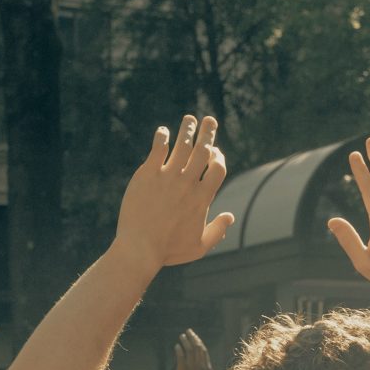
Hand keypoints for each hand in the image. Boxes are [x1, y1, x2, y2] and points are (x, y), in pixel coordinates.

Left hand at [111, 116, 234, 274]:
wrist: (139, 248)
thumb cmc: (169, 250)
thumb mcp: (199, 246)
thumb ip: (217, 231)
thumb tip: (230, 216)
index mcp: (202, 198)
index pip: (218, 167)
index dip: (219, 156)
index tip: (215, 152)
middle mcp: (188, 183)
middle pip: (203, 150)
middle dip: (208, 132)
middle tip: (210, 120)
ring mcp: (167, 177)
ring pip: (182, 145)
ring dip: (187, 129)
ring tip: (190, 119)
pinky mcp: (147, 175)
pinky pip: (158, 149)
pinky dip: (162, 137)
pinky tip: (163, 132)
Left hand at [174, 329, 215, 369]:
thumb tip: (205, 365)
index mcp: (208, 368)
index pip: (203, 351)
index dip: (199, 342)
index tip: (195, 337)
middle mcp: (201, 366)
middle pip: (197, 347)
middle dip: (193, 337)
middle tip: (188, 331)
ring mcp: (192, 369)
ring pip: (189, 350)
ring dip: (185, 341)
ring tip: (182, 336)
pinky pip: (181, 357)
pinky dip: (179, 350)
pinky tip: (177, 346)